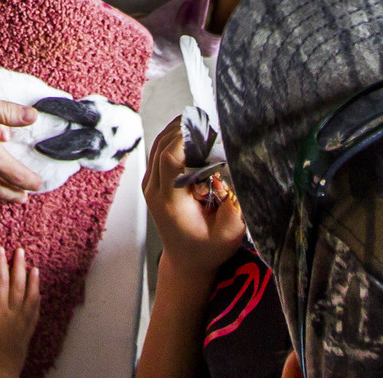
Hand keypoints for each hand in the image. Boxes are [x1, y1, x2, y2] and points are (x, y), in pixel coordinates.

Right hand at [0, 245, 40, 377]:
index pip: (0, 282)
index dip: (0, 264)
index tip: (0, 249)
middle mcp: (14, 312)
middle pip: (18, 284)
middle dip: (18, 266)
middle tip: (20, 250)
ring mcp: (23, 321)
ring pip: (30, 295)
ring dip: (32, 280)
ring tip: (34, 267)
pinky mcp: (28, 331)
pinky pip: (36, 310)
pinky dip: (38, 298)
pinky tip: (38, 292)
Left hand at [142, 117, 245, 280]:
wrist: (186, 262)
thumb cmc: (208, 250)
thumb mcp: (228, 236)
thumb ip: (232, 209)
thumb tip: (226, 179)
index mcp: (170, 202)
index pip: (168, 160)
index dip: (183, 139)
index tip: (202, 127)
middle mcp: (154, 191)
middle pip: (160, 146)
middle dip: (182, 129)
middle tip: (205, 120)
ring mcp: (150, 185)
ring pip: (157, 145)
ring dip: (176, 131)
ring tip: (199, 122)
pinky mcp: (153, 182)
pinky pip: (158, 151)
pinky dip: (173, 138)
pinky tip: (190, 133)